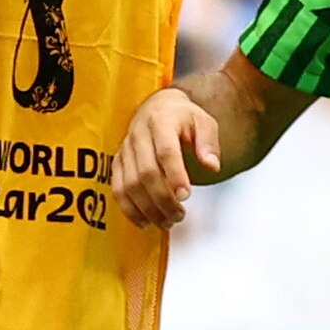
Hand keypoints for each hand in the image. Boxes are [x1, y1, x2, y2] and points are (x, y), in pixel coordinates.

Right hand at [112, 85, 217, 230]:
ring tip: (167, 221)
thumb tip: (212, 165)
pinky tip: (145, 221)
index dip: (175, 175)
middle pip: (146, 173)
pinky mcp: (117, 163)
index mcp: (161, 121)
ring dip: (148, 208)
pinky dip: (129, 209)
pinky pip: (117, 189)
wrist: (156, 108)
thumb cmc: (182, 118)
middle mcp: (138, 135)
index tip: (186, 195)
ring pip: (130, 185)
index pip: (166, 151)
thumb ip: (209, 142)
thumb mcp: (203, 122)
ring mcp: (125, 150)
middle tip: (180, 215)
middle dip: (163, 199)